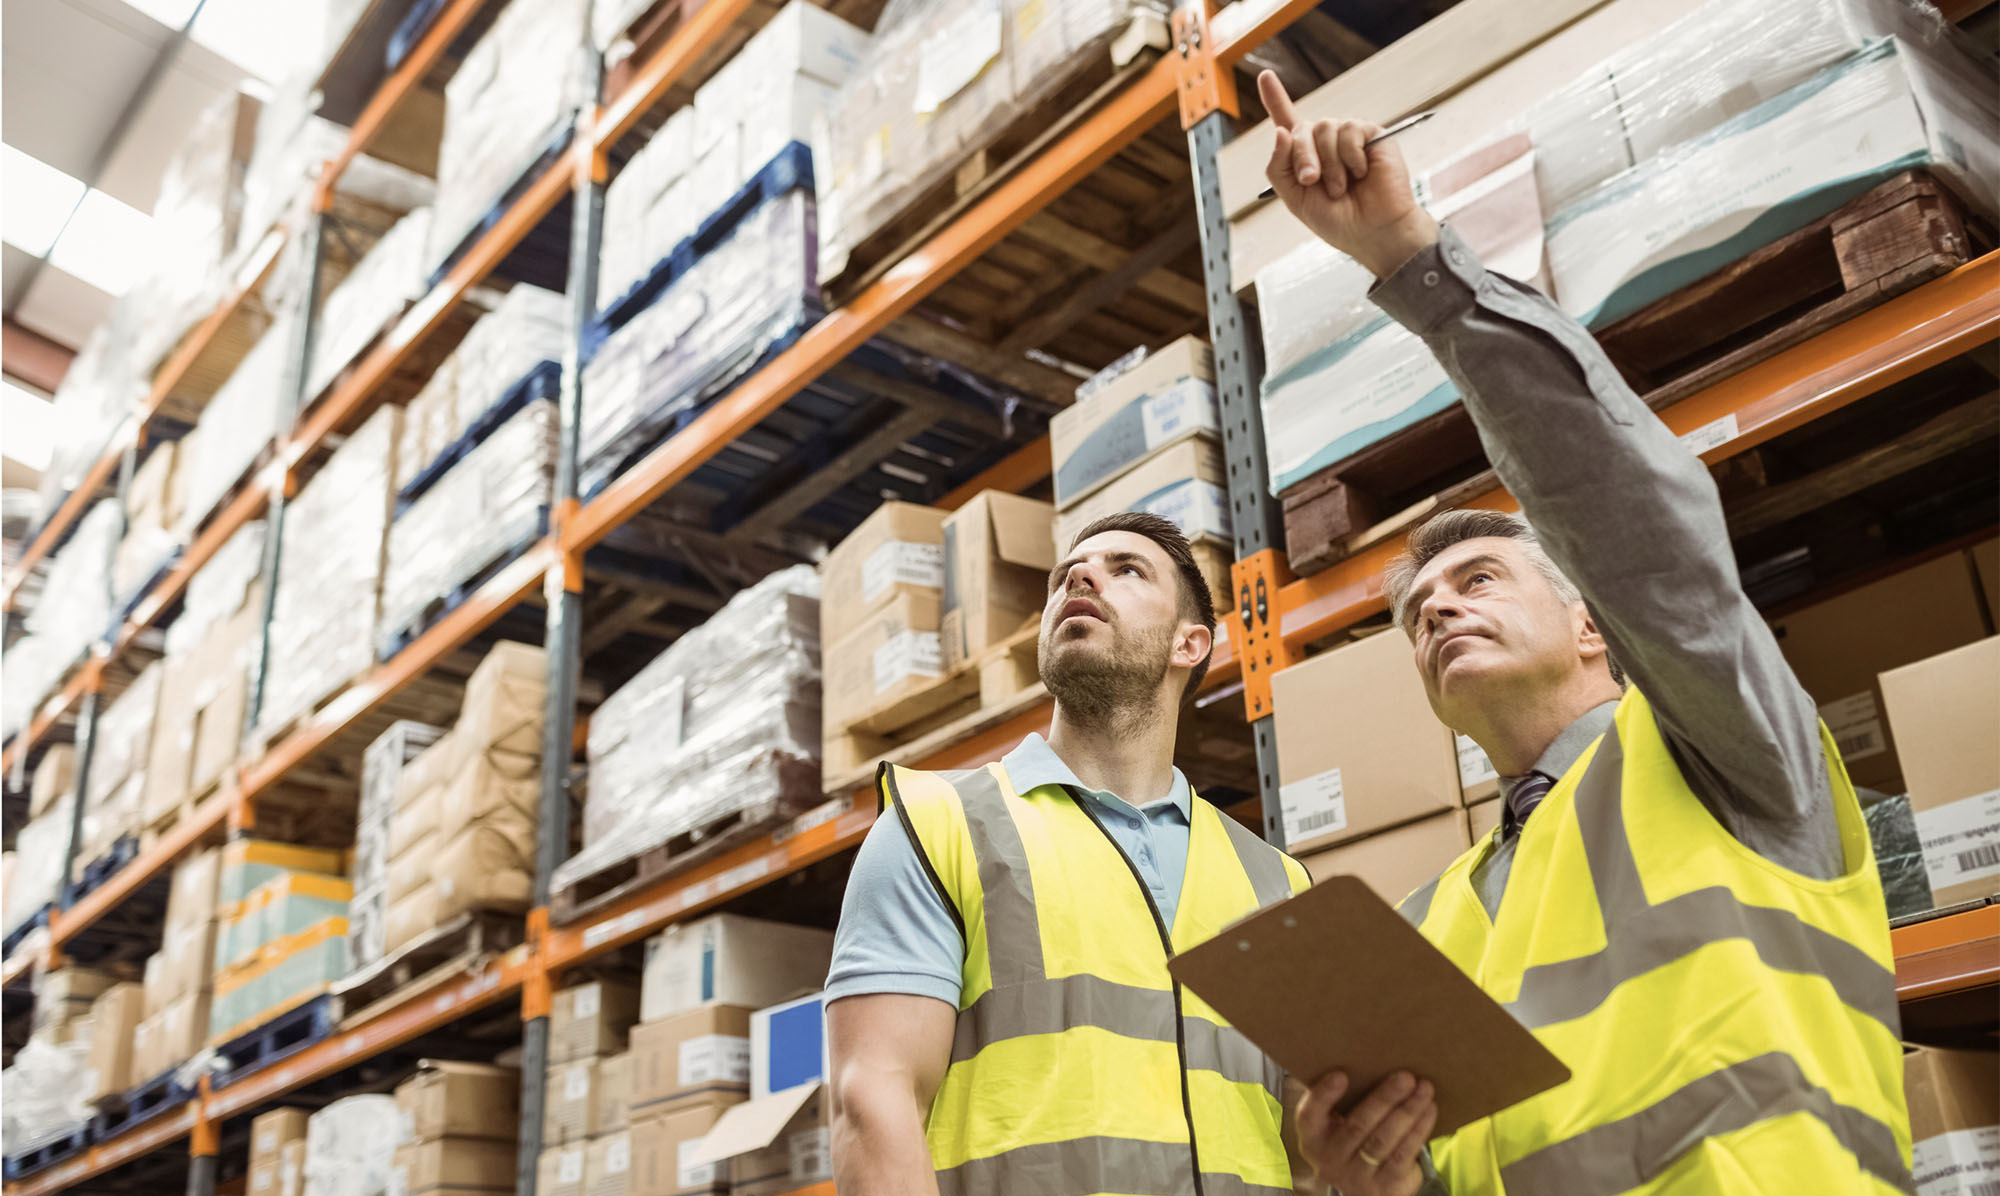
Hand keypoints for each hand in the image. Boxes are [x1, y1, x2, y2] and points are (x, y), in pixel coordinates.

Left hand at [1258, 71, 1437, 279]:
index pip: (1287, 122)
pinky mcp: (1371, 135)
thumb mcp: (1295, 199)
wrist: (1372, 231)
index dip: (1275, 98)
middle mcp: (1325, 142)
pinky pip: (1350, 130)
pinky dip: (1351, 156)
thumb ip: (1280, 167)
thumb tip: (1280, 131)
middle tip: (1312, 182)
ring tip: (1341, 186)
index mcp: (1305, 156)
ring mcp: (1348, 136)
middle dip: (1302, 157)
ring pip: (1325, 128)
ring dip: (1329, 163)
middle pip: (1301, 130)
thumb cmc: (1337, 219)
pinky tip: (1361, 172)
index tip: (1265, 75)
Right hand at [1295, 1070, 1437, 1195]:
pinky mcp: (1384, 1186)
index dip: (1324, 1095)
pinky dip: (1418, 1129)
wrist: (1364, 1188)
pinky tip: (1429, 1110)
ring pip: (1384, 1140)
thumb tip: (1370, 1058)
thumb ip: (1341, 1099)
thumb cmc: (1352, 1139)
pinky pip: (1404, 1154)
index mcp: (1312, 1137)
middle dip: (1385, 1098)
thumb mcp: (1336, 1124)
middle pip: (1358, 1125)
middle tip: (1406, 1077)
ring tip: (1424, 1089)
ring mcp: (1356, 1177)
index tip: (1341, 1075)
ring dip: (1408, 1112)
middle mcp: (1329, 1160)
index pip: (1309, 1115)